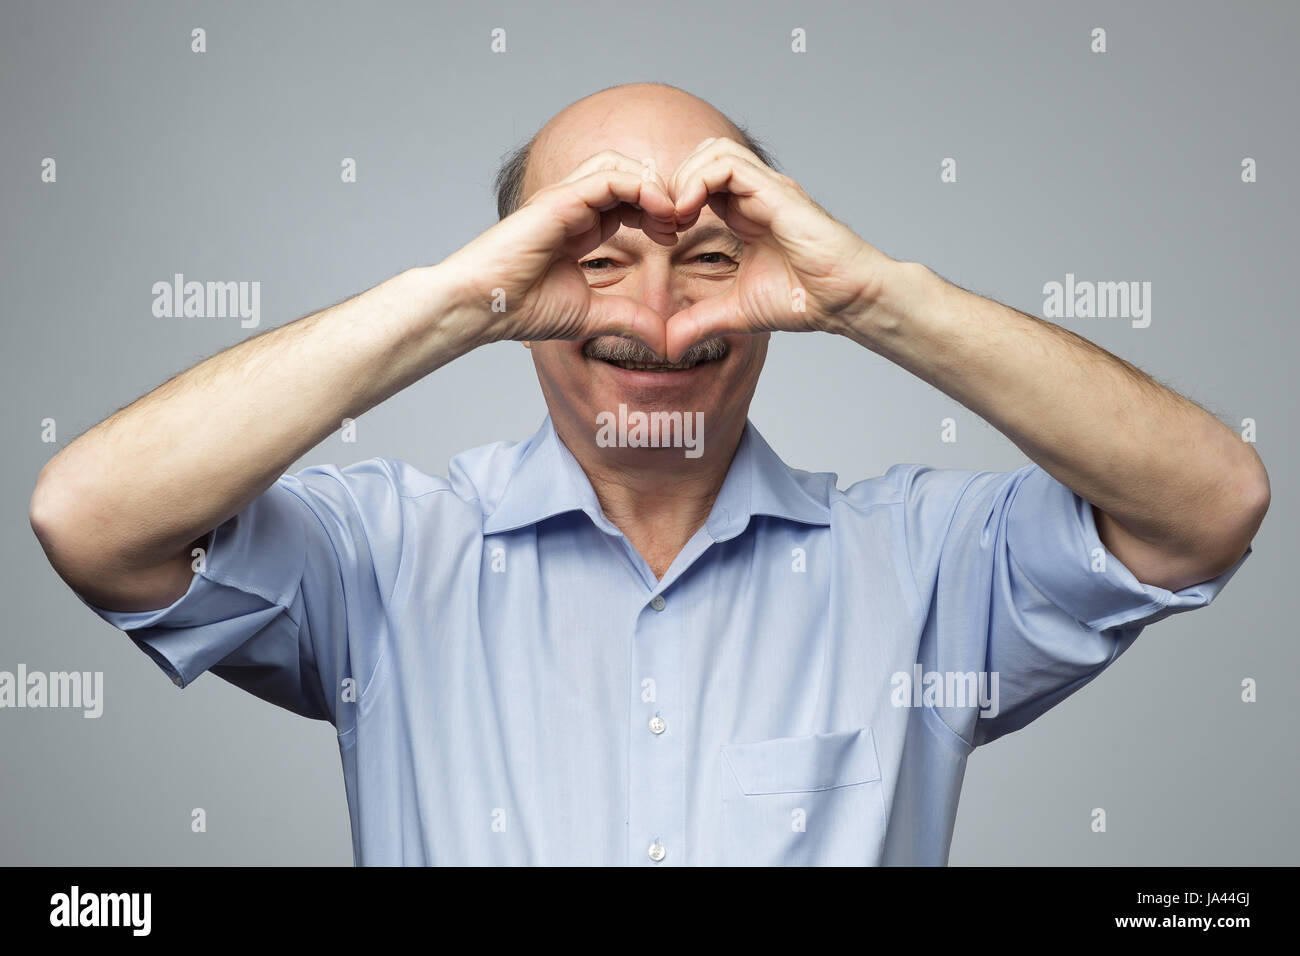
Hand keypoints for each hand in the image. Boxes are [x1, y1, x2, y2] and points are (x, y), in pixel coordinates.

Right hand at [439, 149, 678, 355]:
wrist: (484, 307)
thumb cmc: (524, 309)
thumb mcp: (592, 316)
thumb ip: (629, 321)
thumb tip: (664, 343)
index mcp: (579, 226)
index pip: (626, 199)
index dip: (656, 211)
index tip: (673, 238)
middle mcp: (572, 206)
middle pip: (626, 173)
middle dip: (659, 193)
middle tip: (678, 223)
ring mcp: (564, 199)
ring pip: (618, 165)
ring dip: (652, 185)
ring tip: (671, 215)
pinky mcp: (559, 200)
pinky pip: (609, 177)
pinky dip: (640, 188)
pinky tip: (659, 212)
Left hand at [663, 137, 888, 359]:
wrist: (844, 300)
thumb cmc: (803, 300)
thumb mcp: (735, 312)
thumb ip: (700, 322)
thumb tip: (669, 345)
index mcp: (744, 213)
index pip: (699, 180)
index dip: (673, 199)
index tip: (661, 234)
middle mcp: (755, 194)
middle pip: (704, 155)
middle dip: (674, 181)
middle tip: (664, 221)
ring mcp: (767, 189)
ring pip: (714, 151)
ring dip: (685, 178)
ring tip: (676, 216)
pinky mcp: (776, 193)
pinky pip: (728, 165)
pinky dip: (699, 181)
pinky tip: (689, 213)